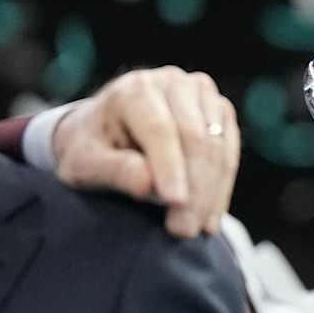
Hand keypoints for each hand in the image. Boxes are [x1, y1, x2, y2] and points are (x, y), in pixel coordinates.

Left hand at [52, 67, 239, 237]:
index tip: (175, 204)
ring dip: (212, 192)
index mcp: (134, 90)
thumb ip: (113, 170)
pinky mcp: (219, 109)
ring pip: (218, 146)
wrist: (104, 130)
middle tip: (184, 230)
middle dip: (194, 188)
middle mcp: (172, 82)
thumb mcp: (84, 164)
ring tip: (197, 229)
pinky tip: (211, 216)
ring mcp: (200, 93)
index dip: (170, 168)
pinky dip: (222, 186)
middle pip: (195, 137)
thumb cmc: (91, 149)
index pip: (159, 129)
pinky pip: (229, 150)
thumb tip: (148, 184)